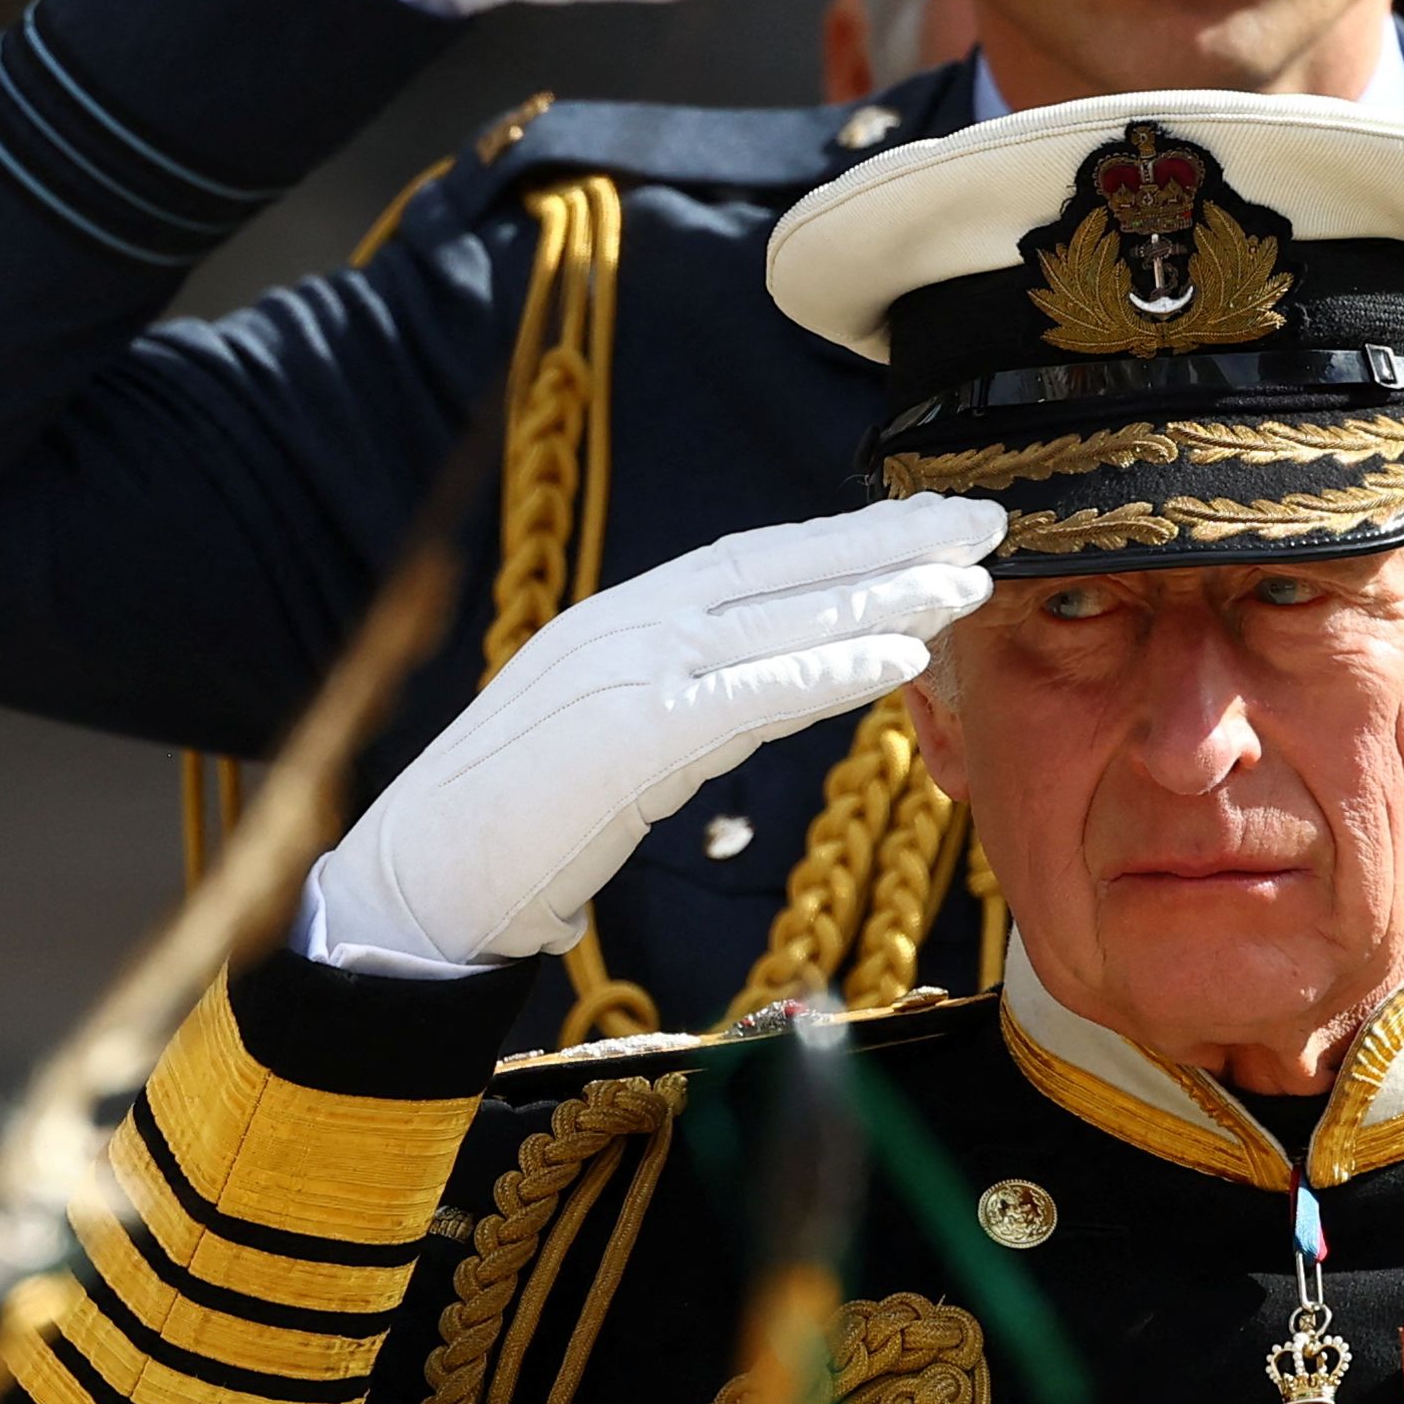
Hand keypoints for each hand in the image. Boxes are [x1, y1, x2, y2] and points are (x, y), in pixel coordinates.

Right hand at [304, 495, 1003, 970]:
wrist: (414, 884)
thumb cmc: (509, 830)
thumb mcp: (607, 746)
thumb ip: (678, 710)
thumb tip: (746, 701)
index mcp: (622, 620)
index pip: (756, 562)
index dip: (849, 541)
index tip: (930, 526)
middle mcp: (628, 624)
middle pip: (781, 567)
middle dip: (890, 541)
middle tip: (988, 519)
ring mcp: (624, 672)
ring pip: (778, 619)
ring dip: (884, 597)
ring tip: (969, 581)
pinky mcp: (626, 735)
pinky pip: (748, 697)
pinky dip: (826, 672)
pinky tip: (897, 663)